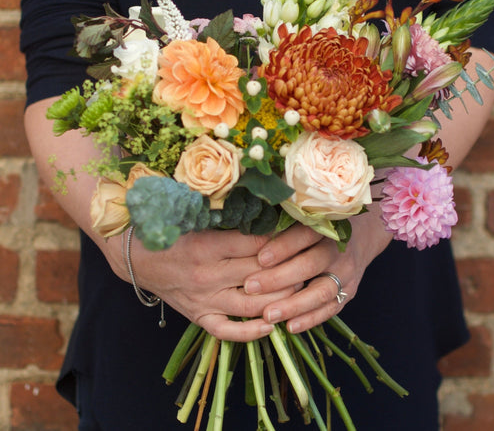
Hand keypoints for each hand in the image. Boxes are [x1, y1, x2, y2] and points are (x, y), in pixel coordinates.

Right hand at [124, 229, 295, 341]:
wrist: (135, 256)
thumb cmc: (169, 230)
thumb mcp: (195, 216)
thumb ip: (228, 215)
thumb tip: (265, 207)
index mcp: (208, 246)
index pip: (257, 244)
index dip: (284, 238)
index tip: (302, 233)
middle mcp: (208, 275)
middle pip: (260, 274)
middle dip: (290, 267)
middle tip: (311, 260)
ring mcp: (204, 299)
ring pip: (251, 304)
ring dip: (280, 299)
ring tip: (301, 289)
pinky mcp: (198, 316)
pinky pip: (227, 330)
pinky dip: (250, 332)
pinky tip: (271, 325)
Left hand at [243, 209, 392, 333]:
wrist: (362, 236)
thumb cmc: (321, 226)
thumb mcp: (307, 219)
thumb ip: (283, 224)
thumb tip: (247, 228)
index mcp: (325, 227)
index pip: (304, 235)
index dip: (283, 246)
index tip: (260, 258)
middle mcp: (338, 250)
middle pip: (310, 264)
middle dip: (279, 278)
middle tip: (251, 287)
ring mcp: (346, 273)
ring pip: (321, 291)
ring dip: (294, 305)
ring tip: (268, 315)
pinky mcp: (349, 292)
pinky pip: (331, 309)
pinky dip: (311, 319)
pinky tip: (290, 327)